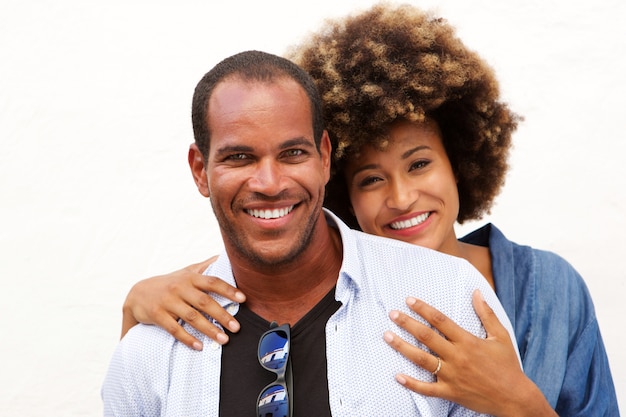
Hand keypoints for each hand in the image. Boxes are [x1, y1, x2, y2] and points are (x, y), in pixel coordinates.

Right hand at [121, 256, 245, 349]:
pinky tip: (200, 346)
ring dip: (209, 329)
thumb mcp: (187, 271)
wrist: (137, 293)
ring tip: (223, 339)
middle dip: (222, 315)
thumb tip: (226, 256)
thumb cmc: (170, 283)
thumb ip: (206, 266)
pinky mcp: (157, 315)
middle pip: (204, 302)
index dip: (228, 289)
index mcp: (190, 277)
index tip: (243, 299)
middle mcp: (180, 288)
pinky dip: (188, 338)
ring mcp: (168, 302)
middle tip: (237, 327)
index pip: (212, 282)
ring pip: (191, 317)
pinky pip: (174, 329)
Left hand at [384, 290, 556, 416]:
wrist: (515, 398)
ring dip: (402, 347)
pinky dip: (412, 384)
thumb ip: (486, 314)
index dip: (423, 308)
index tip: (409, 300)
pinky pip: (427, 389)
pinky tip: (398, 376)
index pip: (440, 320)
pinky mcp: (450, 392)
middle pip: (426, 337)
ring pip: (422, 359)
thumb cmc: (508, 366)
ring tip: (387, 336)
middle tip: (392, 314)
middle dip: (407, 323)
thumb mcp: (500, 336)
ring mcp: (452, 375)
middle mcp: (457, 356)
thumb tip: (476, 292)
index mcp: (467, 341)